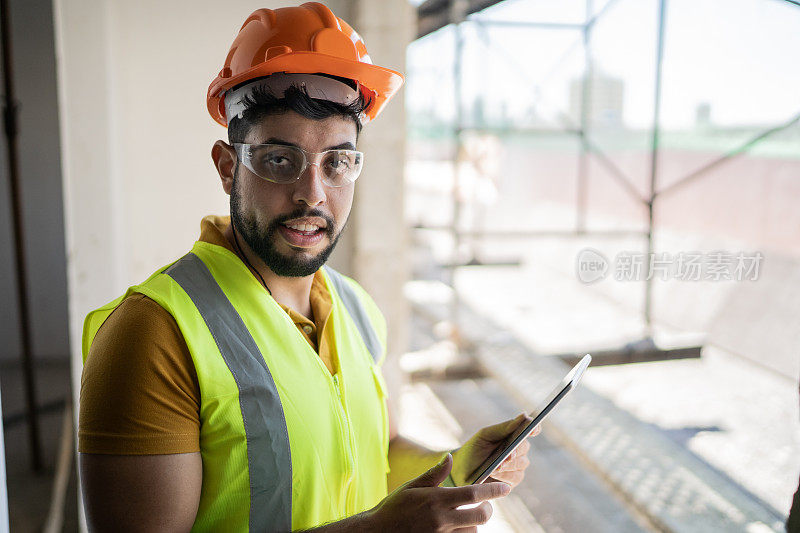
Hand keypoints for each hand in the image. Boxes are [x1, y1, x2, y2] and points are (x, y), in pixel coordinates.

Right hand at [363, 453, 509, 531]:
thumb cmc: (394, 508)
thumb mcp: (412, 487)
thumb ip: (434, 474)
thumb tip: (449, 458)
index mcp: (436, 499)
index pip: (473, 494)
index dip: (493, 491)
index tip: (506, 488)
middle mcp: (441, 519)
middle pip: (480, 517)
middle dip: (487, 510)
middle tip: (486, 506)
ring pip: (472, 532)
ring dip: (473, 525)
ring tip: (465, 518)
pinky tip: (457, 528)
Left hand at [451, 413, 538, 488]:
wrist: (460, 469)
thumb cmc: (474, 449)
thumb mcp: (485, 435)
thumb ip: (504, 427)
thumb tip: (524, 416)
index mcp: (512, 436)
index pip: (530, 430)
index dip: (534, 428)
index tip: (533, 428)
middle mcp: (518, 451)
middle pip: (524, 447)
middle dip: (515, 451)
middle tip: (507, 455)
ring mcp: (516, 467)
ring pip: (521, 464)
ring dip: (508, 465)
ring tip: (495, 466)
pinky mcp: (511, 481)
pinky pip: (515, 477)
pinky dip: (505, 475)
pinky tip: (495, 474)